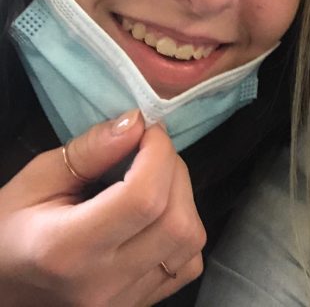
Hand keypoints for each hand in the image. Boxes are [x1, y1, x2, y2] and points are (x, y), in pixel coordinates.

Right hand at [0, 110, 205, 305]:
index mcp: (68, 249)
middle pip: (176, 219)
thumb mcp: (36, 179)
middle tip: (149, 150)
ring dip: (182, 197)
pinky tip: (155, 214)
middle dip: (173, 169)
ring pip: (190, 241)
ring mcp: (124, 302)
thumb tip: (136, 122)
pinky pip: (187, 263)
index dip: (158, 152)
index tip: (147, 129)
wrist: (3, 287)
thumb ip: (89, 150)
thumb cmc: (12, 230)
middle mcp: (103, 284)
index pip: (143, 198)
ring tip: (154, 179)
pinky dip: (183, 230)